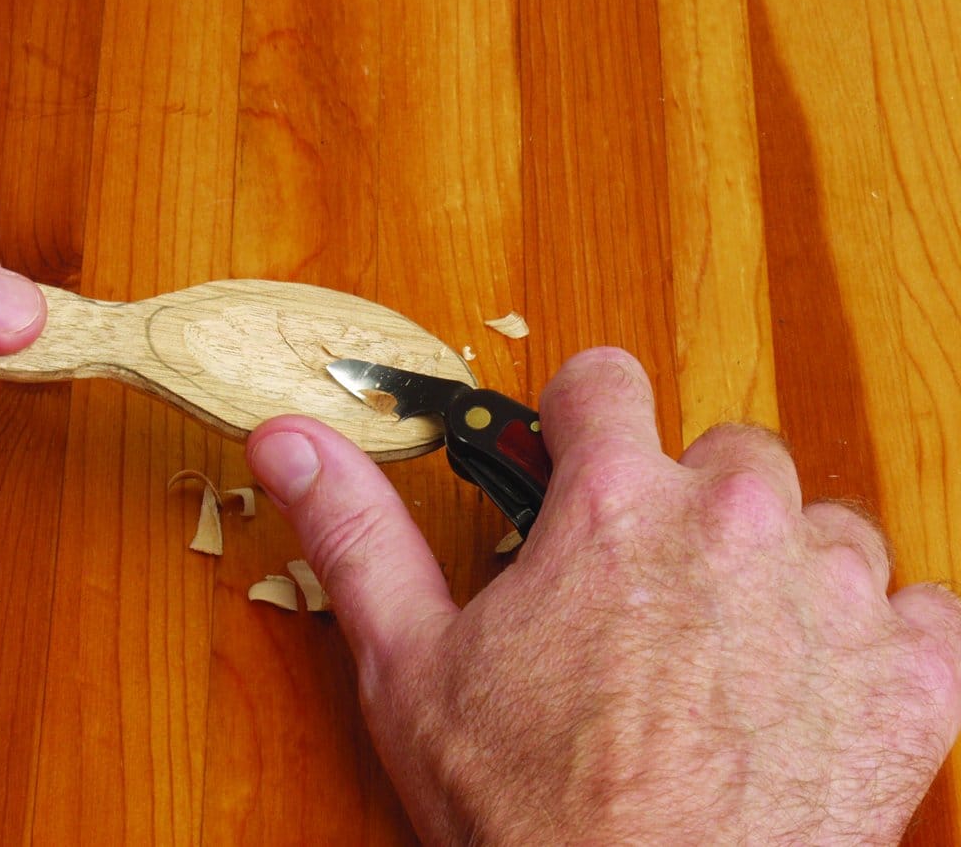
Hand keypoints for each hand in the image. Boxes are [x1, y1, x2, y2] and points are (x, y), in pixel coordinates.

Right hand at [247, 347, 960, 843]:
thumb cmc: (528, 811)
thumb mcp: (410, 661)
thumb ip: (355, 527)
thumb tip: (289, 437)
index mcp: (614, 503)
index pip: (607, 381)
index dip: (584, 417)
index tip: (581, 457)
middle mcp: (733, 521)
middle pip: (726, 449)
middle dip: (687, 502)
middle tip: (648, 590)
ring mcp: (833, 592)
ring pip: (822, 522)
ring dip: (781, 568)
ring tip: (728, 650)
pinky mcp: (910, 673)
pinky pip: (919, 604)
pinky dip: (877, 637)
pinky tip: (816, 686)